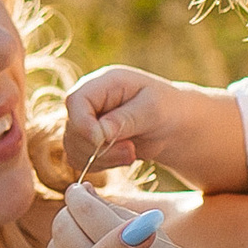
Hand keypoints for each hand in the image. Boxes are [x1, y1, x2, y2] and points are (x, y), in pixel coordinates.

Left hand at [43, 179, 126, 247]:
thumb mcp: (155, 233)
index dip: (78, 194)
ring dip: (62, 237)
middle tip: (78, 206)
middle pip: (63, 228)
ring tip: (80, 231)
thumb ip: (115, 209)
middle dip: (68, 212)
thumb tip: (83, 189)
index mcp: (131, 246)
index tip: (81, 188)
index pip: (84, 208)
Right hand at [65, 67, 247, 191]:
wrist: (176, 124)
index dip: (83, 124)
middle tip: (130, 151)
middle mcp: (91, 100)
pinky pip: (80, 160)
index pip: (75, 101)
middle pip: (72, 128)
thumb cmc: (169, 108)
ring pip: (73, 148)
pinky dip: (100, 165)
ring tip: (132, 153)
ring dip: (101, 159)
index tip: (102, 141)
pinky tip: (125, 157)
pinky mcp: (89, 141)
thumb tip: (98, 134)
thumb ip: (124, 120)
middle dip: (98, 148)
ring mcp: (87, 121)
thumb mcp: (152, 110)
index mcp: (104, 82)